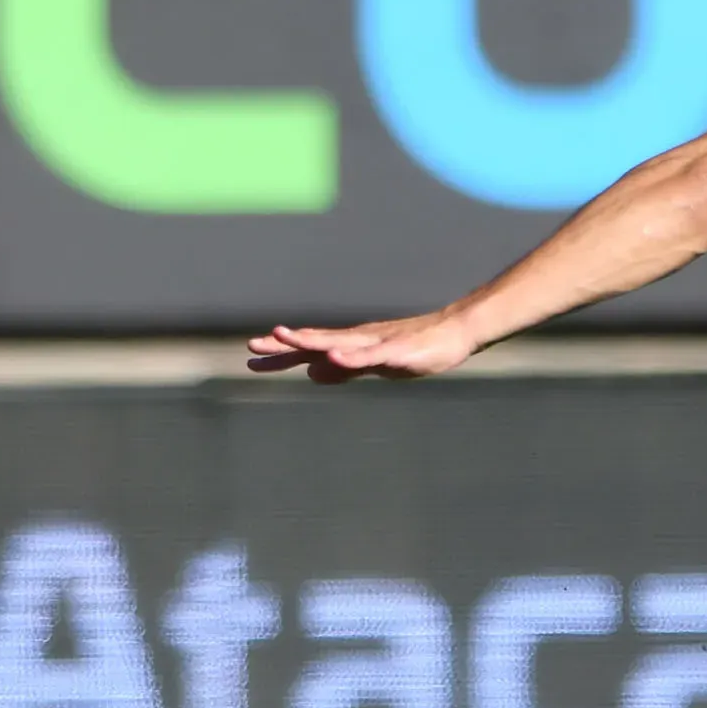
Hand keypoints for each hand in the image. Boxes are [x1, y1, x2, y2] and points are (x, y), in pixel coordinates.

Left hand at [245, 312, 477, 382]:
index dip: (282, 353)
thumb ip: (344, 369)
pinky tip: (332, 356)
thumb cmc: (415, 348)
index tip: (253, 355)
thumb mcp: (373, 365)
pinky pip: (370, 354)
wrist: (455, 333)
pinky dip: (350, 355)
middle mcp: (358, 339)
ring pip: (337, 342)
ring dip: (310, 340)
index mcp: (351, 345)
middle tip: (251, 345)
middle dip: (284, 345)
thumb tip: (312, 373)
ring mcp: (376, 343)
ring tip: (284, 337)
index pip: (310, 349)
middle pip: (316, 342)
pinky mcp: (396, 350)